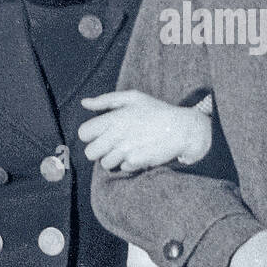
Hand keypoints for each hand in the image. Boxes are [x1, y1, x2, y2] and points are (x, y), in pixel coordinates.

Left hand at [79, 91, 211, 169]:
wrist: (182, 129)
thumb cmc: (157, 111)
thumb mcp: (133, 98)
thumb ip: (106, 100)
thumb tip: (84, 103)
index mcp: (114, 118)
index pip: (84, 133)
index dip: (90, 135)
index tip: (101, 133)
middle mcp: (117, 135)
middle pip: (90, 153)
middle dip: (99, 150)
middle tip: (112, 144)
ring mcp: (126, 150)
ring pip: (104, 163)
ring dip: (113, 158)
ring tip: (126, 149)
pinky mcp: (135, 162)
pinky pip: (122, 168)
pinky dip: (128, 164)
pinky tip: (138, 153)